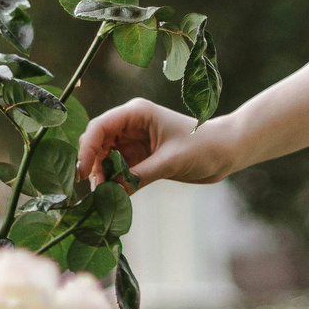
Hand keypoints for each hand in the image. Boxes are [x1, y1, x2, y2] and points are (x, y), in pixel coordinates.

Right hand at [77, 98, 237, 190]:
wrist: (226, 152)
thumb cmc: (203, 146)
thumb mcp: (170, 161)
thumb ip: (139, 176)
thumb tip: (111, 192)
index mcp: (136, 113)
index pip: (100, 126)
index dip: (86, 148)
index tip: (82, 172)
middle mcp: (131, 125)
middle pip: (97, 142)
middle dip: (92, 164)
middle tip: (97, 189)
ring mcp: (133, 141)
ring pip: (104, 157)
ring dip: (102, 174)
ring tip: (106, 194)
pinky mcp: (140, 157)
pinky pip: (117, 169)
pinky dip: (113, 181)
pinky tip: (114, 195)